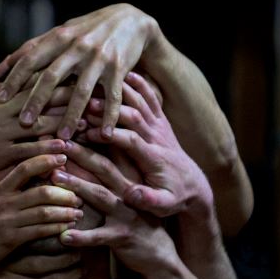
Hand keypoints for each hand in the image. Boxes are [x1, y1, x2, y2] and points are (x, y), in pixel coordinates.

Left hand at [0, 4, 161, 139]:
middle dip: (36, 101)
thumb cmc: (89, 30)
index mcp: (59, 37)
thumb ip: (38, 46)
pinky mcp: (119, 68)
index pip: (30, 59)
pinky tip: (105, 135)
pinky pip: (114, 96)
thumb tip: (8, 61)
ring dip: (71, 116)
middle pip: (51, 76)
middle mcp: (77, 46)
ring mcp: (98, 58)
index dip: (13, 79)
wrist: (130, 20)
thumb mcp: (64, 31)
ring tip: (63, 137)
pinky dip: (110, 116)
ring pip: (81, 91)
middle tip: (23, 123)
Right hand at [0, 63, 76, 195]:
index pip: (29, 78)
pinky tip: (65, 150)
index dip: (55, 74)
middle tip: (92, 94)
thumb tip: (17, 53)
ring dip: (63, 123)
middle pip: (37, 97)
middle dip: (66, 95)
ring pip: (36, 123)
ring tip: (87, 124)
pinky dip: (47, 150)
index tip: (80, 69)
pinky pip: (27, 150)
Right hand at [0, 154, 83, 271]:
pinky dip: (57, 227)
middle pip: (40, 189)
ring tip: (79, 210)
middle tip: (79, 191)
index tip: (63, 156)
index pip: (24, 167)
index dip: (46, 159)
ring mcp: (6, 220)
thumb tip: (18, 163)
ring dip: (65, 210)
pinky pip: (40, 230)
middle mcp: (2, 201)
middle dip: (64, 190)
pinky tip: (68, 227)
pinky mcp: (10, 239)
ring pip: (44, 211)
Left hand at [50, 142, 174, 274]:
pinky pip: (100, 236)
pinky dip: (82, 237)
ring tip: (54, 178)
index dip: (89, 135)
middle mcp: (128, 190)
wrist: (158, 253)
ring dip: (77, 185)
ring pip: (100, 196)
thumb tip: (81, 145)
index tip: (68, 123)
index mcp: (129, 176)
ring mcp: (126, 213)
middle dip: (80, 152)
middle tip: (58, 141)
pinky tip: (63, 236)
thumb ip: (109, 169)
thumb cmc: (135, 215)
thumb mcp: (127, 189)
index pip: (109, 150)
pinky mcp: (123, 237)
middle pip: (103, 167)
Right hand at [82, 72, 212, 217]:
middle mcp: (157, 137)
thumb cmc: (174, 197)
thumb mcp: (164, 206)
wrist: (195, 185)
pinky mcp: (161, 120)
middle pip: (133, 115)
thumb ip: (149, 200)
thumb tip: (132, 195)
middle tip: (84, 103)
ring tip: (96, 84)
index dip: (110, 134)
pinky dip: (139, 83)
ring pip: (140, 101)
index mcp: (154, 157)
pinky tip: (123, 71)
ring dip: (119, 92)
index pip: (131, 140)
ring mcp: (160, 126)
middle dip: (109, 109)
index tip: (87, 133)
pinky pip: (151, 97)